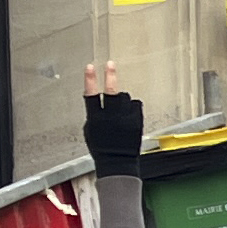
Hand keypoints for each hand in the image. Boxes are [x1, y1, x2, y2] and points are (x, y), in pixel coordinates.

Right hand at [80, 62, 142, 177]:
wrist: (118, 163)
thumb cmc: (102, 148)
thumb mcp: (90, 131)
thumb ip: (94, 114)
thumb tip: (97, 102)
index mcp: (95, 119)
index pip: (90, 95)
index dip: (90, 80)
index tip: (90, 67)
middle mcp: (111, 118)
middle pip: (111, 92)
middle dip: (110, 76)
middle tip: (110, 65)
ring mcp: (125, 119)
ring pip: (124, 98)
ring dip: (121, 99)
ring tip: (120, 110)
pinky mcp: (137, 121)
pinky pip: (135, 105)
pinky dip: (132, 107)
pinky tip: (128, 115)